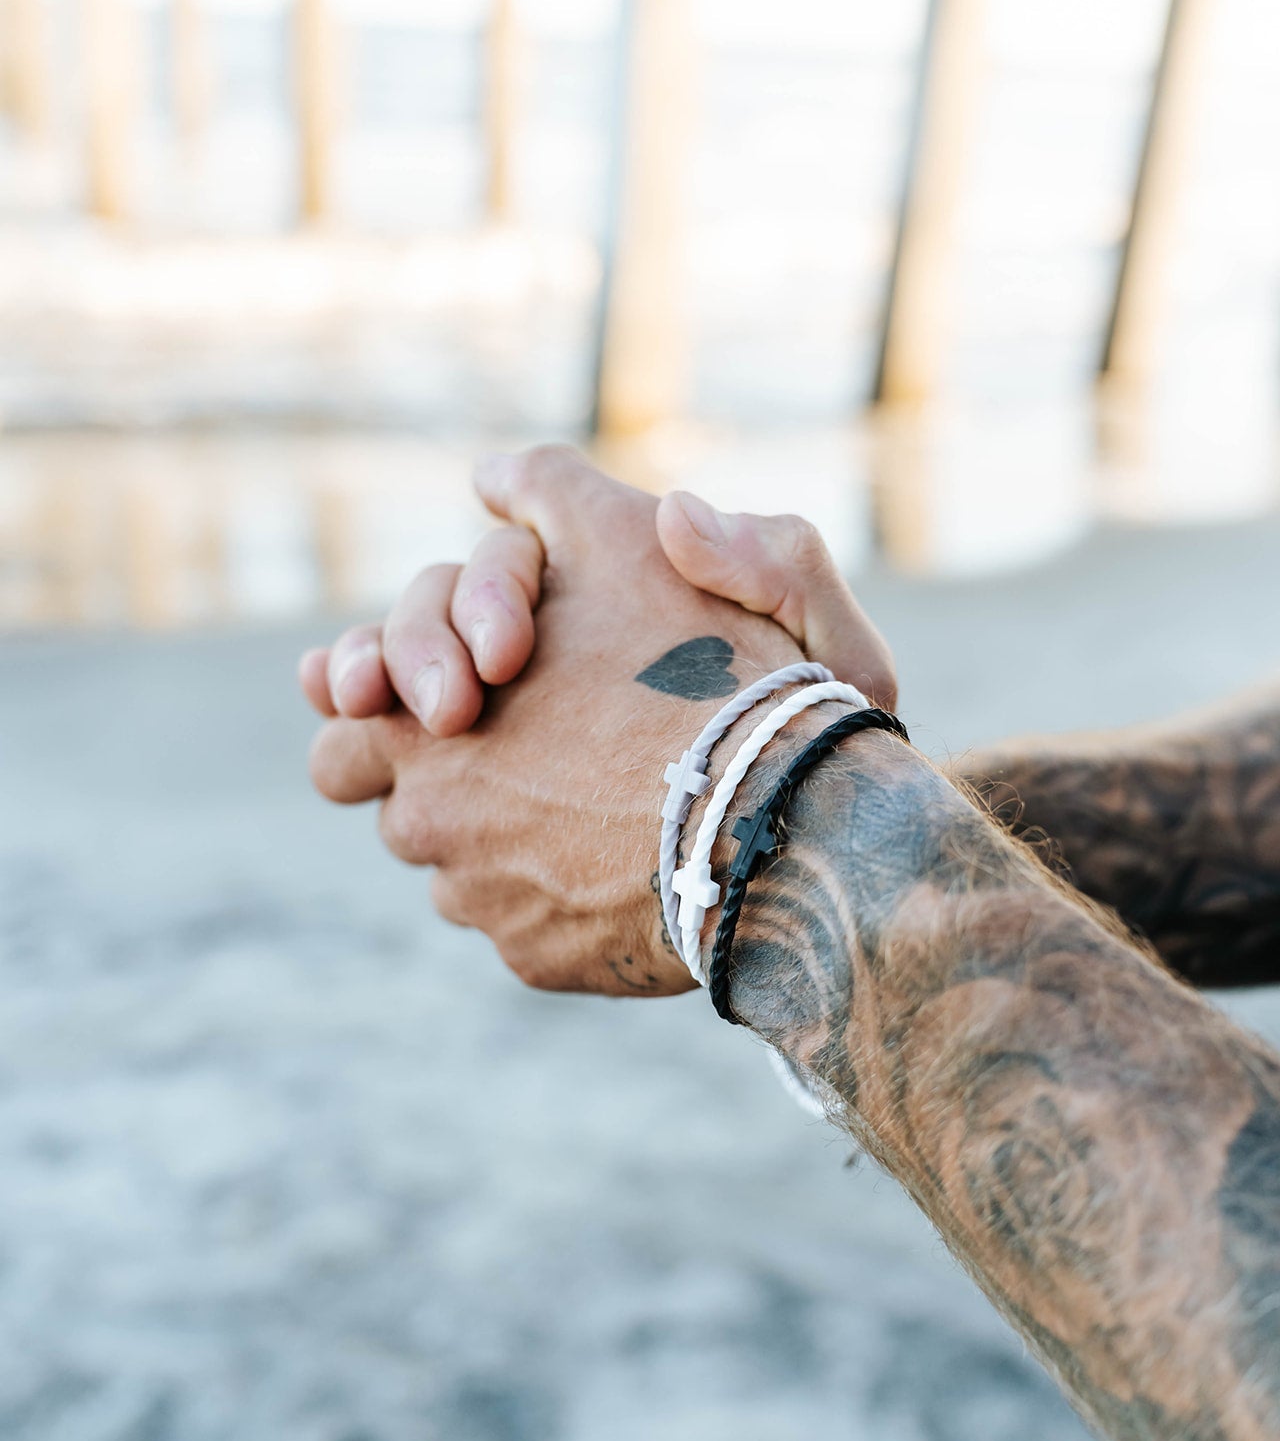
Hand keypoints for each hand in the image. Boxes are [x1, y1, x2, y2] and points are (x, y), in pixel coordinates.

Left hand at [306, 447, 876, 995]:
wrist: (783, 814)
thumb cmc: (705, 670)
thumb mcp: (627, 539)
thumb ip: (549, 495)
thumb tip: (489, 480)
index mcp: (420, 714)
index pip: (339, 716)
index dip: (370, 702)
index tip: (419, 703)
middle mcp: (430, 813)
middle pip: (393, 804)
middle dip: (436, 780)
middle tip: (509, 760)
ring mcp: (482, 898)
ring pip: (460, 870)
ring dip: (500, 842)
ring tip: (589, 807)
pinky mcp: (536, 959)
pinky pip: (522, 925)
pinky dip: (558, 899)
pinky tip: (622, 863)